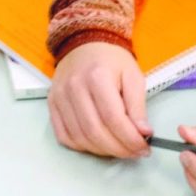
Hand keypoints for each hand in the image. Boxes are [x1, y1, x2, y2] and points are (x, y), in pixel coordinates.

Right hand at [47, 41, 150, 158]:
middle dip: (118, 149)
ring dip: (102, 151)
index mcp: (97, 77)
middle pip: (95, 131)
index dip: (130, 140)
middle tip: (133, 153)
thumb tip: (143, 133)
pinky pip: (64, 135)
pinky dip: (82, 146)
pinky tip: (97, 143)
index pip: (113, 119)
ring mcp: (59, 96)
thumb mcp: (133, 76)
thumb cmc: (112, 60)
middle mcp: (74, 87)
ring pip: (79, 137)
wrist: (84, 43)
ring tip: (118, 149)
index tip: (144, 148)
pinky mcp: (51, 103)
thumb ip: (138, 105)